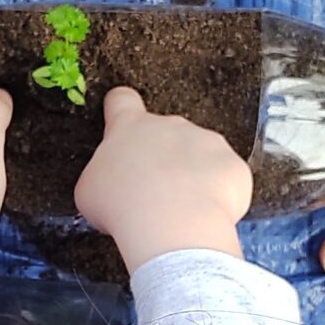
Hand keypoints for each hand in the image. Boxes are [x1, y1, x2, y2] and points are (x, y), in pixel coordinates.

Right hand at [74, 88, 251, 270]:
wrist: (171, 223)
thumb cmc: (122, 206)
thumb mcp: (91, 191)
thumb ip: (104, 175)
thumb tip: (113, 183)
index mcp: (130, 127)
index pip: (122, 101)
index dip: (120, 109)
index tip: (121, 122)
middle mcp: (171, 125)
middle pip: (166, 134)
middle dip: (163, 158)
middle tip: (154, 195)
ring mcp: (207, 141)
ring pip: (200, 156)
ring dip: (193, 176)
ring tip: (182, 210)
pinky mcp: (233, 165)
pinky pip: (226, 178)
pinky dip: (219, 195)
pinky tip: (205, 216)